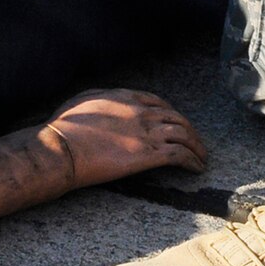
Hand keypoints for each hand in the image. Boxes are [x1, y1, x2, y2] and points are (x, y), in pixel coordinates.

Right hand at [41, 89, 207, 188]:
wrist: (62, 147)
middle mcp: (141, 112)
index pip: (158, 102)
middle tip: (195, 143)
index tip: (174, 123)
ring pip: (184, 135)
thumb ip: (100, 98)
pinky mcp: (149, 155)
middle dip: (190, 131)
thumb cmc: (64, 126)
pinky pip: (180, 155)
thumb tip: (105, 102)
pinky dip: (192, 161)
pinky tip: (196, 168)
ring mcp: (147, 133)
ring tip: (201, 158)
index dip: (170, 113)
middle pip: (176, 118)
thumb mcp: (82, 100)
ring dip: (196, 147)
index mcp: (125, 97)